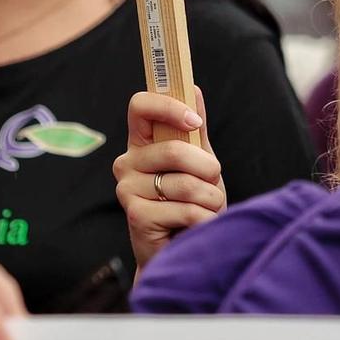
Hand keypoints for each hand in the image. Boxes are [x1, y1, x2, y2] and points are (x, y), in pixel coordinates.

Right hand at [114, 87, 223, 269]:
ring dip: (211, 199)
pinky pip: (187, 210)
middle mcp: (127, 163)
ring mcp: (127, 190)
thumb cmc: (190, 202)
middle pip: (175, 150)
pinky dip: (205, 219)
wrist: (181, 249)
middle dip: (209, 169)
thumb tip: (193, 89)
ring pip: (187, 184)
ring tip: (206, 209)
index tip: (194, 122)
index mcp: (141, 143)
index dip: (168, 106)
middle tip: (212, 182)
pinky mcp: (136, 216)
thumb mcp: (198, 161)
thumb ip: (194, 129)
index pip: (139, 106)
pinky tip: (197, 226)